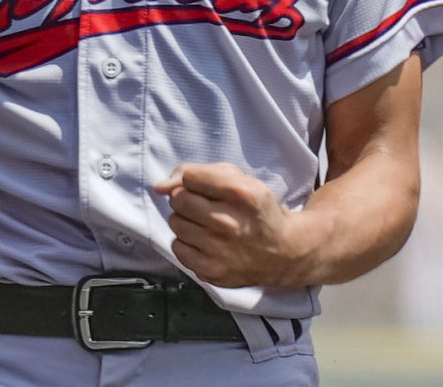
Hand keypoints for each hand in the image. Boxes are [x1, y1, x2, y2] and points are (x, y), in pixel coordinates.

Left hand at [155, 162, 299, 288]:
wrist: (284, 252)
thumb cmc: (256, 209)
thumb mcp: (238, 178)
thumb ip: (196, 172)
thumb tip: (159, 186)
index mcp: (240, 193)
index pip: (189, 177)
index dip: (194, 180)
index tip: (208, 188)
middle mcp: (228, 222)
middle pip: (178, 199)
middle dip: (187, 199)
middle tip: (205, 206)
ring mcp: (219, 250)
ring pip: (174, 222)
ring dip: (186, 220)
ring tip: (206, 224)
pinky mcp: (211, 271)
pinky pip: (177, 248)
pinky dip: (187, 243)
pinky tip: (205, 242)